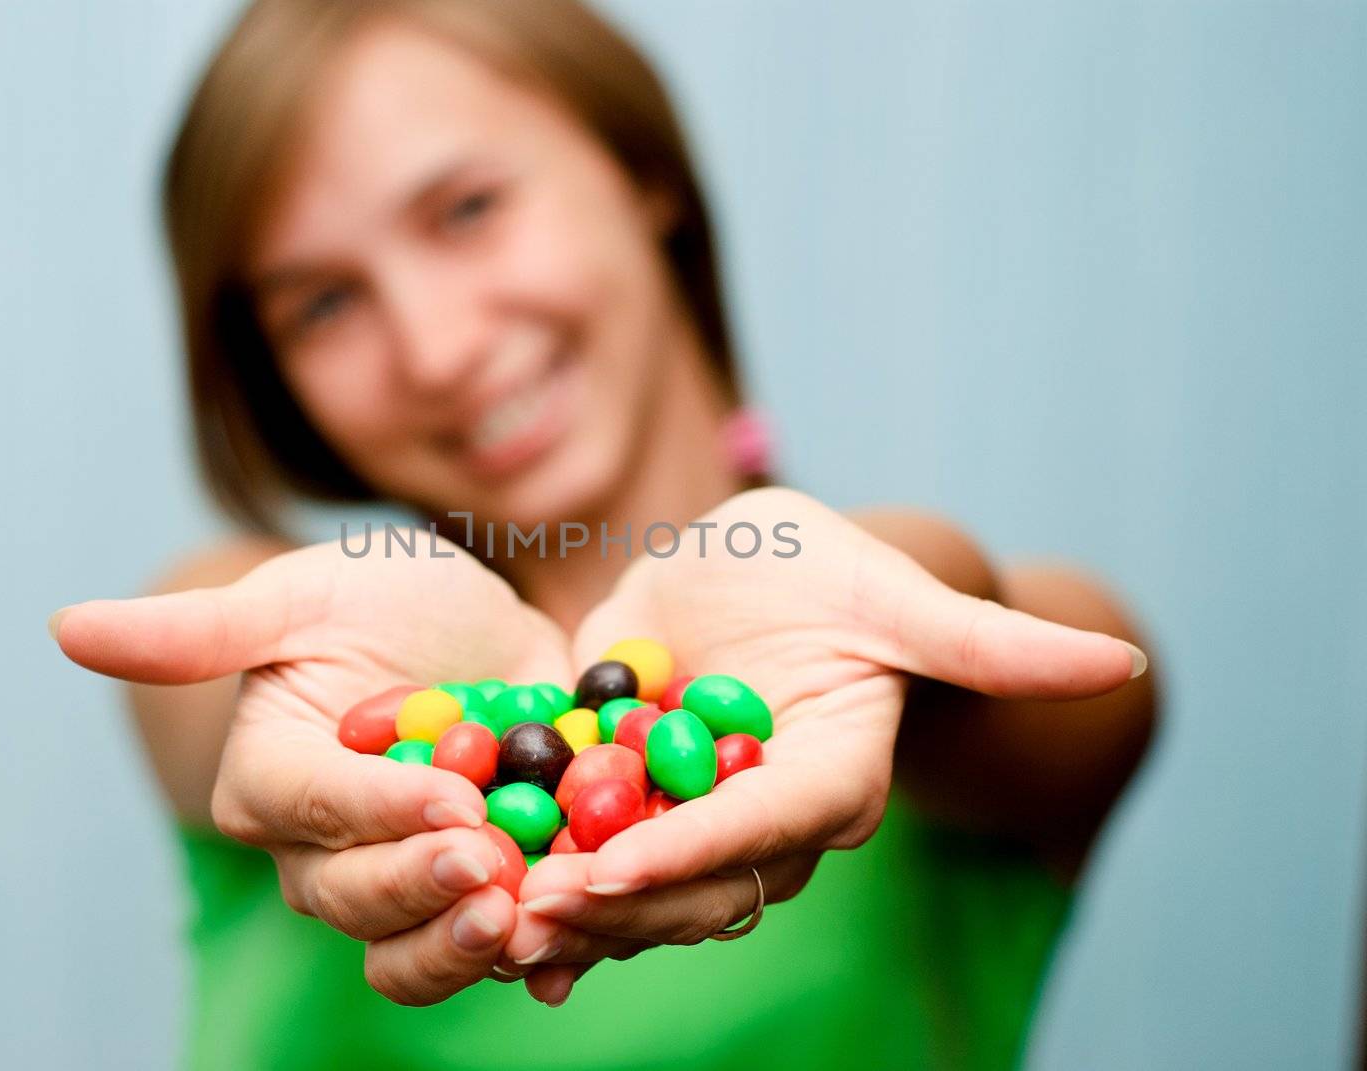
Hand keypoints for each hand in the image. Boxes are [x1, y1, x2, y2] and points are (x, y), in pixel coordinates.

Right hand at [52, 530, 572, 1004]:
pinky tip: (568, 962)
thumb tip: (62, 627)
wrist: (475, 628)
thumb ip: (200, 629)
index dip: (376, 812)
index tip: (451, 800)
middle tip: (491, 865)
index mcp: (271, 781)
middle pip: (357, 898)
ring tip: (533, 920)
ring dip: (469, 948)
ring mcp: (401, 879)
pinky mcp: (475, 891)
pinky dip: (534, 963)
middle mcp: (324, 851)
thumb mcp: (302, 596)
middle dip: (424, 888)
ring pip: (411, 950)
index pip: (313, 809)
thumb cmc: (377, 598)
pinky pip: (493, 950)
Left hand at [504, 487, 1144, 1004]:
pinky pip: (590, 860)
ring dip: (570, 914)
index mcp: (832, 775)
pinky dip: (543, 891)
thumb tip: (1118, 659)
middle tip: (530, 908)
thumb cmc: (833, 567)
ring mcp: (694, 815)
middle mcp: (766, 816)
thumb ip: (988, 644)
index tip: (619, 864)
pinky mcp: (633, 800)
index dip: (700, 847)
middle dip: (618, 904)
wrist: (754, 569)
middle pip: (700, 884)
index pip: (770, 826)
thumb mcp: (895, 591)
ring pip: (641, 891)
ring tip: (489, 920)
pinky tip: (486, 917)